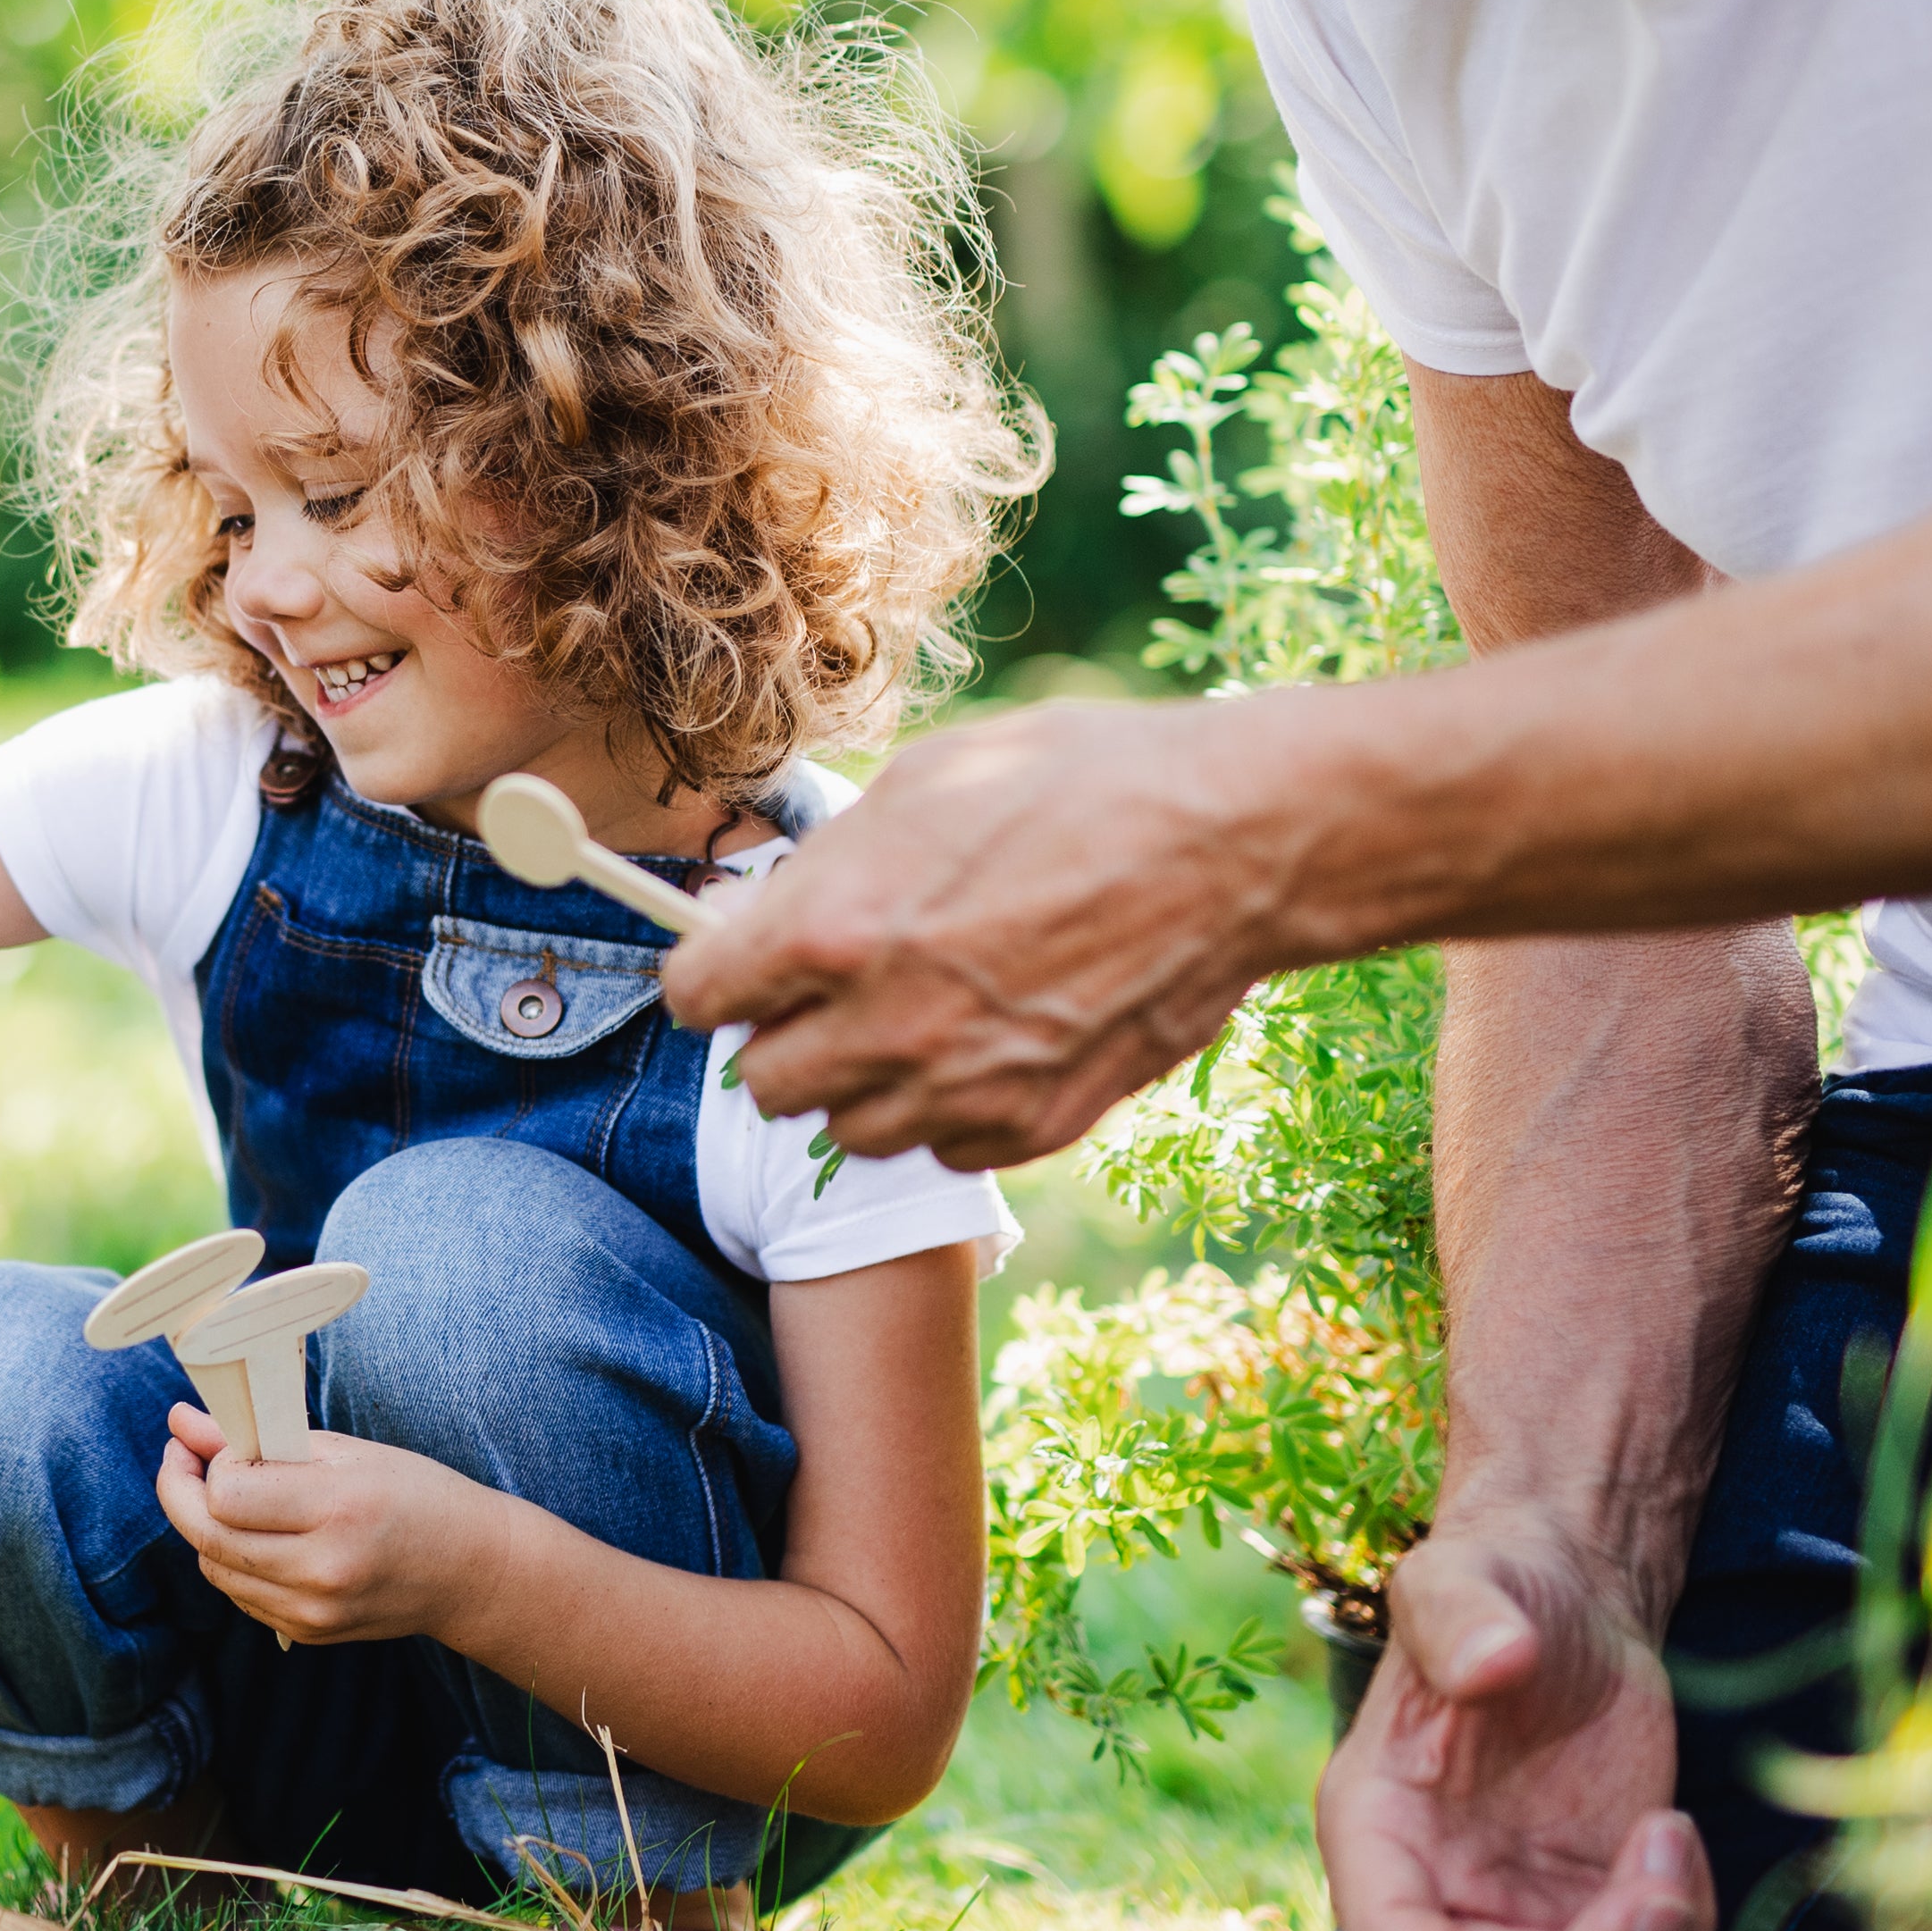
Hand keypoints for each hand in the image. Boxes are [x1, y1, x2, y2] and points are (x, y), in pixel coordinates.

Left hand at [153, 1404, 514, 1646]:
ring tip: (228, 1493)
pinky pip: (239, 1595)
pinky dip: (232, 1560)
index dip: (209, 1465)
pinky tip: (256, 1534)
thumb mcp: (343, 1450)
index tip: (219, 1444)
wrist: (469, 1571)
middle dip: (180, 1491)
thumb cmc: (412, 1493)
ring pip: (214, 1568)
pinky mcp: (306, 1635)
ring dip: (205, 1527)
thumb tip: (178, 1420)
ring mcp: (312, 1612)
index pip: (226, 1495)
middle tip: (184, 1459)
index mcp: (337, 1510)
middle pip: (206, 1536)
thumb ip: (258, 1437)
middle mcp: (321, 1570)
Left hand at [661, 698, 1301, 1169]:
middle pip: (763, 1083)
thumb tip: (746, 910)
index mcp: (833, 930)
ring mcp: (962, 1088)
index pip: (697, 999)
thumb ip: (821, 867)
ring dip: (864, 1081)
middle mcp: (885, 1026)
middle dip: (784, 1034)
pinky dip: (948, 1109)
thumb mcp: (920, 784)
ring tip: (920, 1013)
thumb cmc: (1077, 783)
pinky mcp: (1035, 1125)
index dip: (715, 977)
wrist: (1234, 841)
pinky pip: (942, 1147)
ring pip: (849, 1131)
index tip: (739, 966)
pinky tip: (990, 1041)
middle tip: (834, 990)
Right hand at [1313, 1518, 1711, 1930]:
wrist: (1567, 1606)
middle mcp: (1441, 1894)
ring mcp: (1523, 1918)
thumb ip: (1459, 1614)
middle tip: (1654, 1886)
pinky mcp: (1600, 1915)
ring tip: (1670, 1835)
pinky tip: (1676, 1840)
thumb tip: (1493, 1661)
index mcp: (1378, 1828)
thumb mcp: (1463, 1576)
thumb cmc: (1498, 1585)